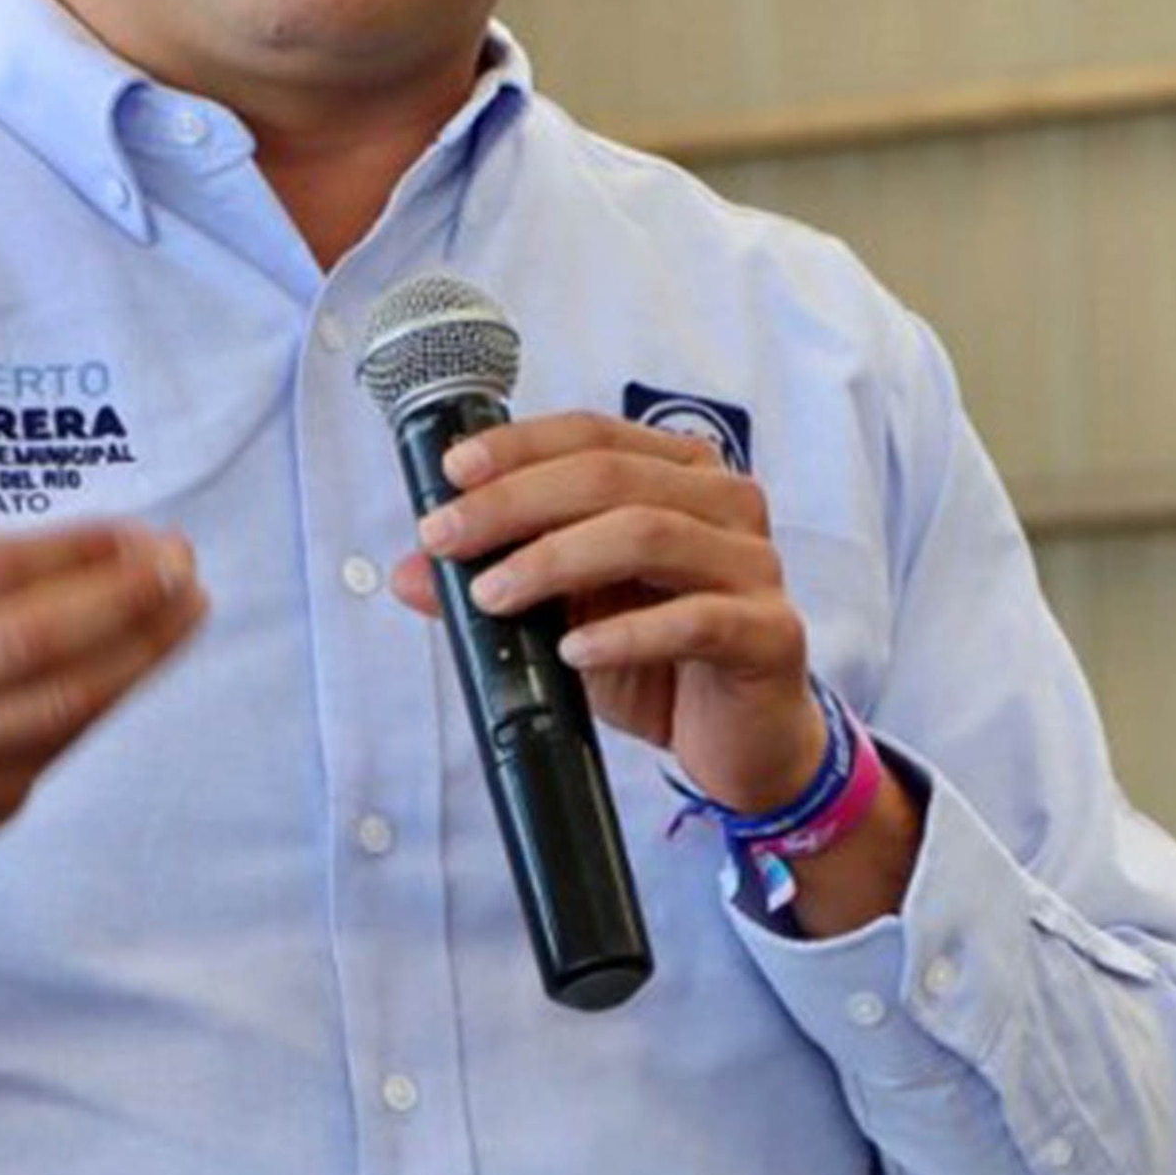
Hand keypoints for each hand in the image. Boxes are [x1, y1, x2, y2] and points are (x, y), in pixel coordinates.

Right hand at [0, 519, 209, 844]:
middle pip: (26, 643)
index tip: (142, 536)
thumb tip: (135, 550)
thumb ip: (1, 564)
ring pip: (54, 706)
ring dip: (139, 653)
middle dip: (122, 602)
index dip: (78, 553)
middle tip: (182, 569)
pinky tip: (144, 661)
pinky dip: (111, 698)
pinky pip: (56, 748)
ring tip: (187, 610)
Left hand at [391, 413, 825, 809]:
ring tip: (493, 597)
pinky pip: (694, 620)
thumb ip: (498, 582)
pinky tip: (574, 653)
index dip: (519, 447)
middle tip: (447, 541)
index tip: (451, 475)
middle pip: (613, 475)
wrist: (742, 741)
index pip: (595, 433)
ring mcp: (756, 565)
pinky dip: (624, 634)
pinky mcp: (770, 632)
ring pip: (649, 533)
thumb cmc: (660, 663)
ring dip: (556, 561)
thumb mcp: (565, 617)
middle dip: (516, 504)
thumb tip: (405, 571)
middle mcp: (727, 503)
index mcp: (681, 474)